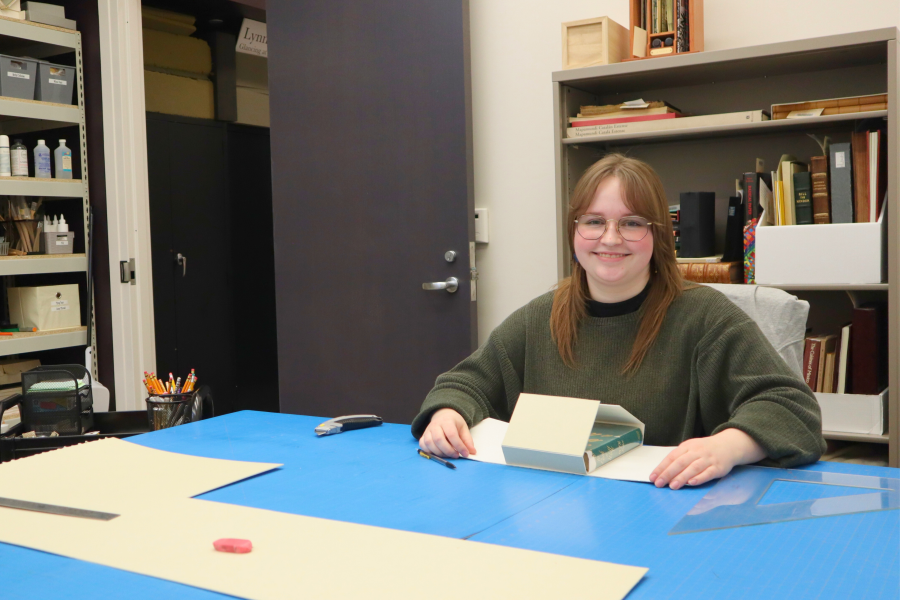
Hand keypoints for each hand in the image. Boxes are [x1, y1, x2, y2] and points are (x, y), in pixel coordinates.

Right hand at [419, 408, 476, 458]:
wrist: (443, 415)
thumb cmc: (454, 423)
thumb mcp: (463, 428)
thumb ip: (467, 440)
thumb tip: (472, 452)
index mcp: (447, 421)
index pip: (452, 434)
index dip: (459, 446)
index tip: (465, 453)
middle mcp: (435, 425)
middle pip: (439, 440)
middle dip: (448, 451)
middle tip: (456, 455)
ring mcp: (427, 430)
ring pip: (430, 443)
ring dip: (440, 453)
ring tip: (448, 455)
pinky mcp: (423, 436)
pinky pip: (423, 445)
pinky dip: (430, 451)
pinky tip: (438, 453)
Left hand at [649, 428, 765, 489]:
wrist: (728, 445)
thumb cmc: (705, 449)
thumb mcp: (691, 448)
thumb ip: (679, 458)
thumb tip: (663, 472)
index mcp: (687, 446)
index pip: (672, 457)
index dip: (662, 467)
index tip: (653, 477)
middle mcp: (697, 452)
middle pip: (680, 463)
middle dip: (668, 473)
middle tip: (659, 483)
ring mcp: (708, 459)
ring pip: (693, 468)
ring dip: (682, 477)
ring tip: (673, 486)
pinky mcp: (718, 467)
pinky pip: (708, 473)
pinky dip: (699, 478)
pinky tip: (691, 483)